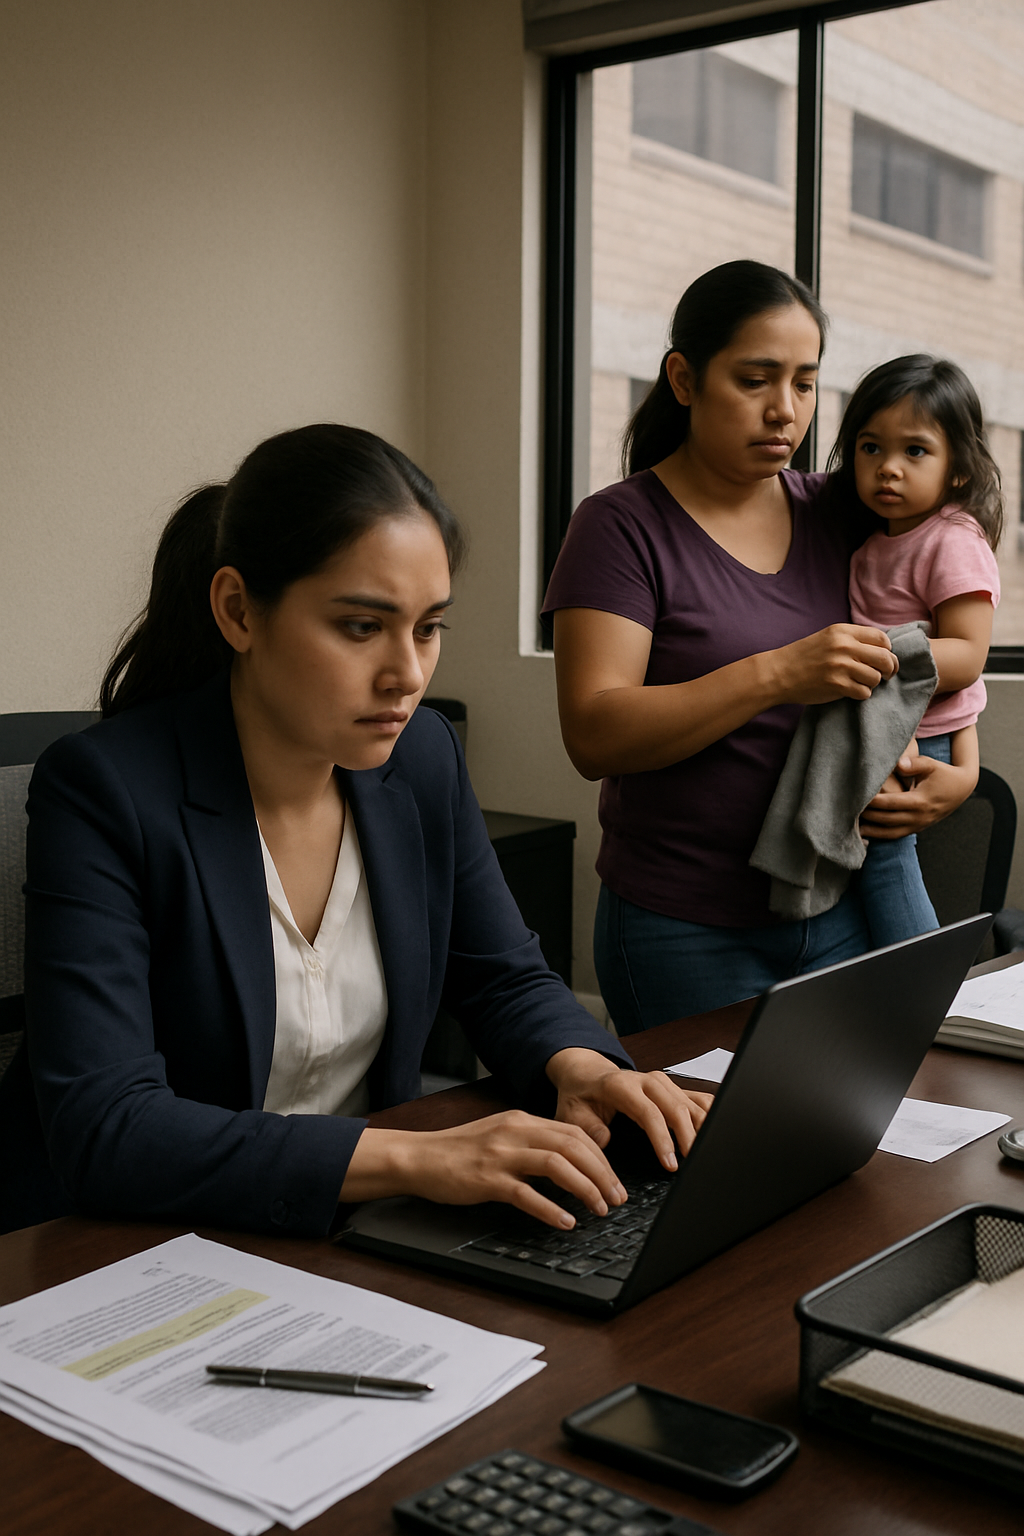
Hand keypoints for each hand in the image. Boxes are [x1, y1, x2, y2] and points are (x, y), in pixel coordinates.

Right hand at [340, 1110, 632, 1229]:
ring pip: (557, 1165)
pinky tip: (565, 1222)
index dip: (601, 1158)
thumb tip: (570, 1161)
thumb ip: (531, 1142)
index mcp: (522, 1120)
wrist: (419, 1157)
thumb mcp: (500, 1135)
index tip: (614, 1180)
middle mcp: (515, 1132)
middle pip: (573, 1146)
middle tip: (617, 1198)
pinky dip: (551, 1209)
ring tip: (599, 1209)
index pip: (574, 1132)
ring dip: (585, 1188)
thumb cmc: (459, 1151)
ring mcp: (501, 1155)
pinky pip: (527, 1193)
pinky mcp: (487, 1179)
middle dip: (602, 1173)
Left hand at [546, 1048, 711, 1171]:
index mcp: (621, 1085)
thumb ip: (587, 1126)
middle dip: (689, 1136)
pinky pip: (696, 1097)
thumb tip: (605, 1140)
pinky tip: (717, 1128)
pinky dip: (710, 1112)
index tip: (670, 1163)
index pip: (649, 1112)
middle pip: (676, 1107)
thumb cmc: (581, 1095)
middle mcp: (646, 1079)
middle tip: (694, 1163)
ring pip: (690, 1102)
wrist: (587, 1073)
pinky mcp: (671, 1086)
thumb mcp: (571, 1112)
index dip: (662, 1138)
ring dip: (702, 1127)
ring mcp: (662, 1081)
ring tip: (708, 1152)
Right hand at [770, 624, 897, 706]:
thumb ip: (852, 639)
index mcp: (843, 631)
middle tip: (886, 675)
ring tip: (860, 683)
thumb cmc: (804, 656)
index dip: (888, 650)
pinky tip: (850, 691)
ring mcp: (841, 666)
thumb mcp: (828, 637)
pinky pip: (864, 692)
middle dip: (889, 669)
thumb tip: (883, 650)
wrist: (778, 672)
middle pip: (885, 658)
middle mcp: (844, 646)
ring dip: (872, 683)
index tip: (883, 658)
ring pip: (876, 677)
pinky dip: (861, 694)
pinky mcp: (837, 685)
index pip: (882, 638)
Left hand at [860, 752, 976, 839]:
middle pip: (886, 819)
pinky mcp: (917, 828)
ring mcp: (918, 825)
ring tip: (852, 827)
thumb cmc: (943, 773)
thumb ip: (914, 764)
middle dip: (867, 816)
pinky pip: (896, 835)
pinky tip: (866, 834)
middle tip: (847, 811)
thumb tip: (898, 763)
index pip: (889, 803)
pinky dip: (881, 836)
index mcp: (919, 801)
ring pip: (890, 832)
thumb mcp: (931, 765)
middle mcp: (918, 816)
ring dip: (871, 831)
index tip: (856, 798)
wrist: (961, 788)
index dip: (872, 801)